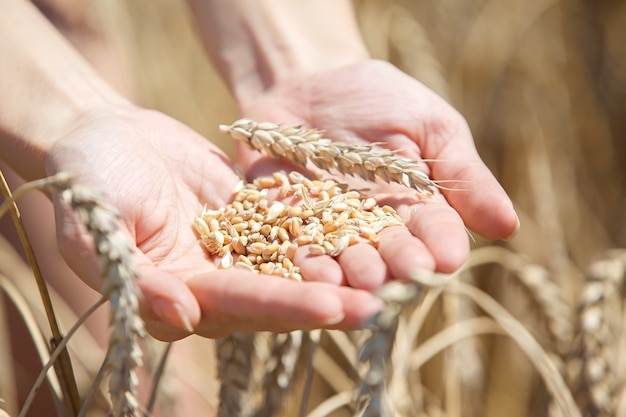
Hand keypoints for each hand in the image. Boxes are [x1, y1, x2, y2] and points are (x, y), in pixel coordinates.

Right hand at [44, 105, 383, 339]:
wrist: (104, 139)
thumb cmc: (88, 185)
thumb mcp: (98, 230)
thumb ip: (136, 277)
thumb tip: (181, 316)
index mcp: (183, 295)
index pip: (242, 306)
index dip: (286, 307)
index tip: (334, 306)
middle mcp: (220, 280)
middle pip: (284, 293)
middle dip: (334, 296)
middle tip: (386, 298)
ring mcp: (242, 247)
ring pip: (300, 261)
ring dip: (344, 265)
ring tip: (393, 267)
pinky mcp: (257, 215)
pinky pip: (299, 220)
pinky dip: (333, 224)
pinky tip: (372, 223)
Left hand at [236, 60, 518, 284]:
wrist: (310, 81)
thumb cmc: (379, 98)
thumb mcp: (428, 124)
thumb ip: (463, 173)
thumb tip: (508, 225)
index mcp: (419, 206)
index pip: (436, 232)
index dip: (442, 245)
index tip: (447, 257)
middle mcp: (377, 226)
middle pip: (391, 254)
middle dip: (398, 265)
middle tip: (404, 276)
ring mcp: (329, 227)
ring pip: (345, 258)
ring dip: (353, 272)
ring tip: (361, 280)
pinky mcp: (286, 222)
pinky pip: (295, 246)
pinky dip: (305, 261)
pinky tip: (313, 272)